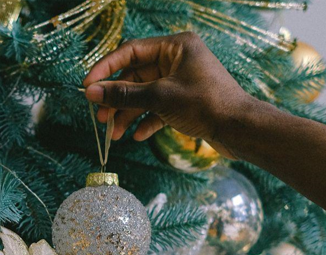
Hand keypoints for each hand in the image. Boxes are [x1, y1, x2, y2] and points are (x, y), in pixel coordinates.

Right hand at [83, 32, 253, 155]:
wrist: (237, 128)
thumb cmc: (205, 104)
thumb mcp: (159, 97)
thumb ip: (124, 95)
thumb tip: (92, 93)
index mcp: (175, 47)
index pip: (130, 51)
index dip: (106, 68)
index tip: (87, 86)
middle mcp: (177, 60)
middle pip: (135, 76)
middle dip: (117, 99)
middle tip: (100, 117)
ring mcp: (180, 81)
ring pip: (144, 95)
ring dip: (128, 114)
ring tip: (115, 133)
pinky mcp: (183, 101)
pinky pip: (157, 108)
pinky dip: (146, 121)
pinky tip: (138, 136)